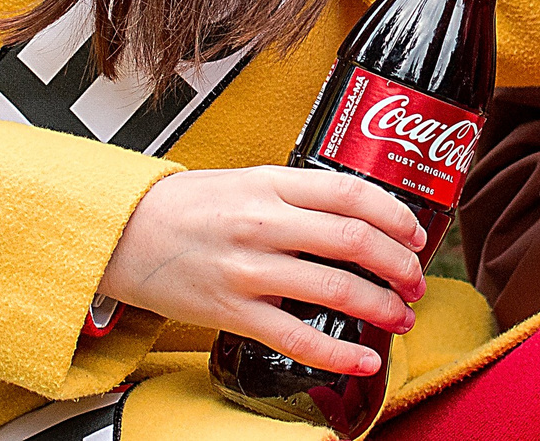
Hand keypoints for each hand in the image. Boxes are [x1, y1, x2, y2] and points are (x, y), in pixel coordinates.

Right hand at [100, 166, 428, 376]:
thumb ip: (296, 195)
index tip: (415, 233)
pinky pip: (297, 337)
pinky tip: (362, 358)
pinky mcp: (233, 311)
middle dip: (398, 264)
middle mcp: (264, 223)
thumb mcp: (247, 181)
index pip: (350, 192)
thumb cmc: (187, 206)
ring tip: (399, 316)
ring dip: (380, 306)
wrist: (124, 233)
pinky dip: (338, 353)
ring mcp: (249, 270)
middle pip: (354, 240)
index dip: (395, 214)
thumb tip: (355, 215)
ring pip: (335, 288)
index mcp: (271, 183)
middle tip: (415, 280)